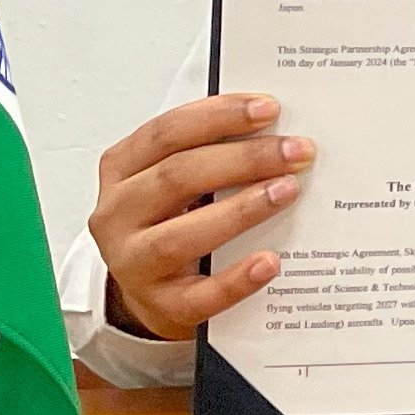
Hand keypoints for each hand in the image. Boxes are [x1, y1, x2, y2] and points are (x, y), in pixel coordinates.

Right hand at [86, 94, 308, 339]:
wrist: (154, 290)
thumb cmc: (172, 221)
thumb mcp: (177, 180)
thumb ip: (213, 152)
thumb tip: (278, 132)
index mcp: (122, 170)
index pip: (166, 133)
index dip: (219, 116)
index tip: (269, 108)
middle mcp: (118, 215)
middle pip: (177, 176)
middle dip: (244, 159)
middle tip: (296, 151)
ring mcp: (133, 264)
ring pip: (180, 236)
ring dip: (240, 210)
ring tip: (287, 191)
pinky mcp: (160, 306)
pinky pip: (200, 296)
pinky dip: (236, 279)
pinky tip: (269, 261)